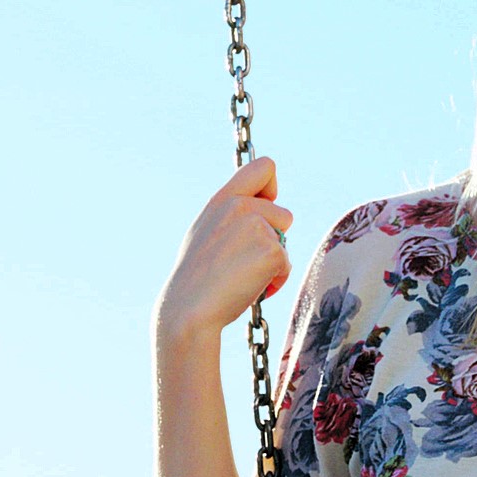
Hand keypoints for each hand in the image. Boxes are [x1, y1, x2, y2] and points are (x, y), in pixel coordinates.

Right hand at [153, 156, 294, 345]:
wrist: (189, 309)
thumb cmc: (197, 278)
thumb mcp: (207, 231)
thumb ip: (233, 215)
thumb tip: (263, 206)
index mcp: (222, 199)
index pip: (264, 167)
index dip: (271, 188)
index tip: (264, 209)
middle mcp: (240, 206)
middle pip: (284, 214)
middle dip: (274, 238)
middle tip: (245, 260)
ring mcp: (257, 226)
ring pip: (286, 240)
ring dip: (274, 260)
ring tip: (244, 276)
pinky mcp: (272, 250)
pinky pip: (287, 264)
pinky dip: (275, 280)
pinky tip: (250, 288)